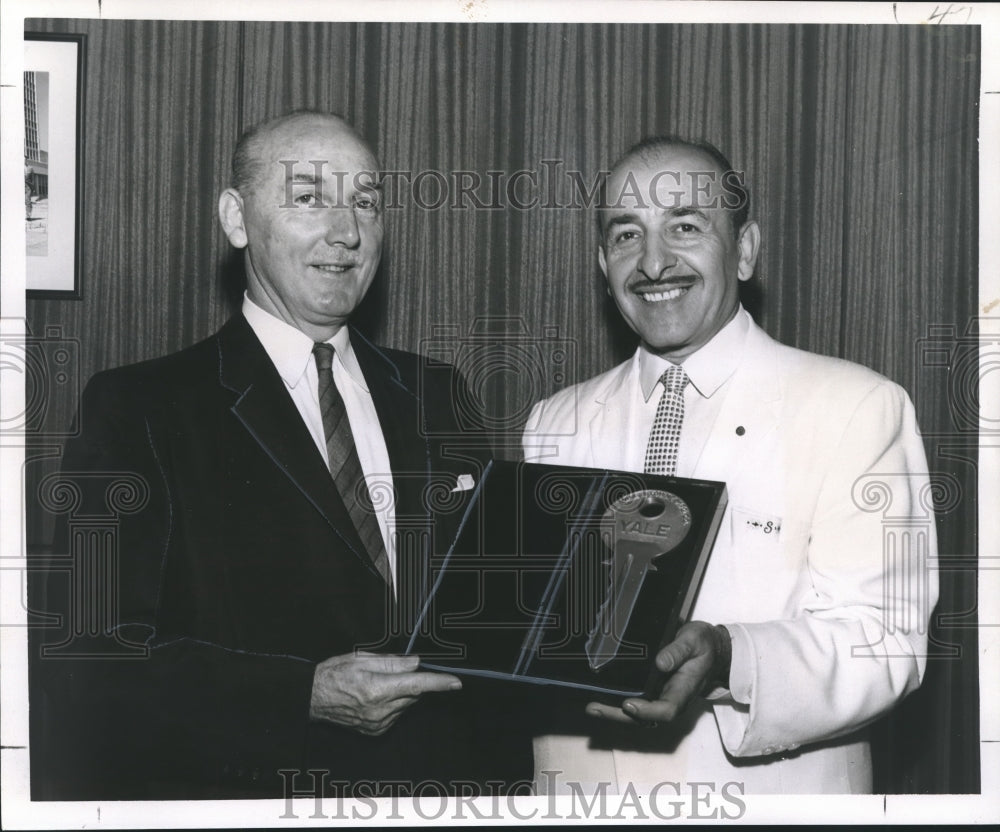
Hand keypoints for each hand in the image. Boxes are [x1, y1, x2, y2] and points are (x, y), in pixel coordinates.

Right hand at [309, 651, 460, 735]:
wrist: (312, 698)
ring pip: (406, 704)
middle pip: (413, 694)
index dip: (438, 683)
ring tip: (376, 684)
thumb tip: (417, 663)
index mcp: (377, 690)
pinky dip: (392, 704)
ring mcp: (378, 724)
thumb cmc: (335, 674)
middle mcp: (380, 711)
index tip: (456, 683)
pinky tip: (374, 697)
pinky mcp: (376, 731)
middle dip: (411, 682)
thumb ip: (393, 662)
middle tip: (391, 672)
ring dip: (401, 693)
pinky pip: (396, 714)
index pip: (416, 685)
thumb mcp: (362, 659)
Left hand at [586, 622, 731, 725]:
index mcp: (684, 691)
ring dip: (614, 712)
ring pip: (637, 714)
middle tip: (595, 709)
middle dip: (618, 716)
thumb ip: (678, 651)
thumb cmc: (703, 644)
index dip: (647, 711)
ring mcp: (661, 697)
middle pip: (645, 719)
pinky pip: (635, 702)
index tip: (628, 704)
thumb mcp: (694, 640)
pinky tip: (599, 696)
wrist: (712, 649)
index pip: (667, 710)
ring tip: (592, 707)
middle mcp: (671, 699)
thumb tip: (660, 663)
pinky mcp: (653, 691)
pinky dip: (616, 703)